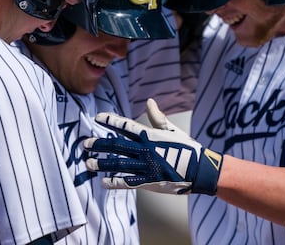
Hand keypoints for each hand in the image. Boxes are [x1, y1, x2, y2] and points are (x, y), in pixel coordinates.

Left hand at [84, 98, 222, 194]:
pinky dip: (115, 182)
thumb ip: (158, 117)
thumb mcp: (173, 130)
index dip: (111, 121)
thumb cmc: (187, 148)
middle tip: (85, 144)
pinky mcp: (148, 181)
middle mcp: (144, 150)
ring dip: (101, 163)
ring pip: (118, 164)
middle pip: (116, 145)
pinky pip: (127, 182)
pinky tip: (104, 182)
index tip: (97, 117)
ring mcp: (145, 166)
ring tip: (88, 163)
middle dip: (99, 144)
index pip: (126, 126)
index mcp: (150, 136)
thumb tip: (149, 102)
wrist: (199, 170)